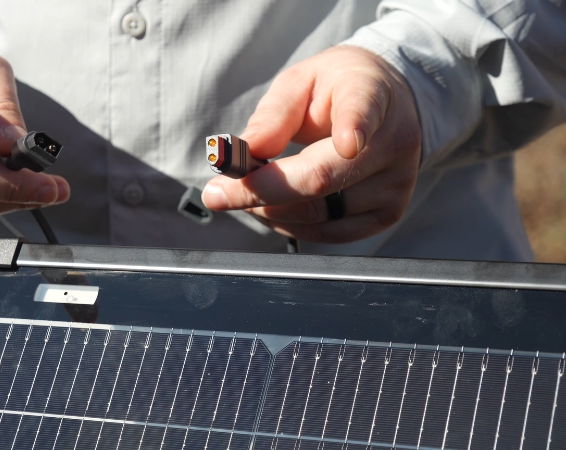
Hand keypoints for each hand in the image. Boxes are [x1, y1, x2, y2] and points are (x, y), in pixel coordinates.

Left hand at [202, 46, 421, 243]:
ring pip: (319, 215)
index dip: (355, 129)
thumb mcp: (300, 83)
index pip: (364, 112)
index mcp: (372, 95)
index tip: (346, 144)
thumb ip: (273, 114)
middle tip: (217, 192)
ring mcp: (395, 184)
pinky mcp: (388, 214)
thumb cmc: (335, 91)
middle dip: (260, 190)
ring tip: (244, 192)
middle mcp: (394, 143)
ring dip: (268, 210)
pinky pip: (328, 233)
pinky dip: (288, 225)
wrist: (386, 104)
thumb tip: (247, 150)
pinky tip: (270, 207)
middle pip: (323, 179)